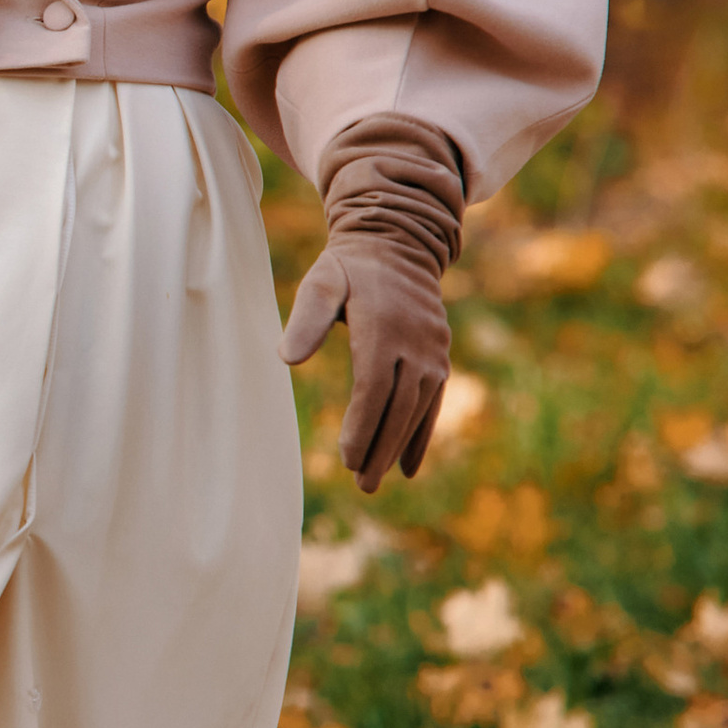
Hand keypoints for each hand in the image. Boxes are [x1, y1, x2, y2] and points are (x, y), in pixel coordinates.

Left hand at [279, 238, 449, 490]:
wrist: (397, 242)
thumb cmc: (348, 267)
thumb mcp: (321, 282)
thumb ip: (306, 319)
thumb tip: (287, 358)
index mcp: (382, 330)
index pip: (373, 391)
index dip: (362, 428)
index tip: (346, 459)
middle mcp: (414, 343)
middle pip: (398, 407)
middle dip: (380, 448)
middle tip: (361, 484)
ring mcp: (432, 350)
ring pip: (417, 409)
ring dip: (398, 447)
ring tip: (376, 479)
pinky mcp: (440, 354)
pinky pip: (433, 401)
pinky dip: (422, 434)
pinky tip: (408, 467)